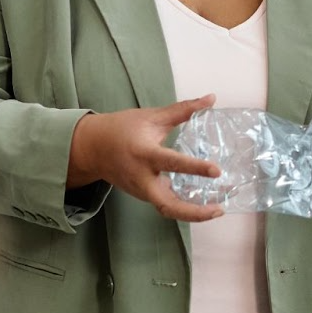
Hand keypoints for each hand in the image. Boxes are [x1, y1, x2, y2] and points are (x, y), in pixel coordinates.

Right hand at [67, 96, 224, 221]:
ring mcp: (142, 191)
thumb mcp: (153, 116)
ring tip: (218, 209)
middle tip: (219, 209)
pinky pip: (167, 205)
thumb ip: (184, 109)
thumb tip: (212, 98)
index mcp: (144, 154)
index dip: (195, 168)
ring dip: (193, 214)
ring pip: (168, 210)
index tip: (217, 171)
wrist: (92, 148)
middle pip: (167, 205)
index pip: (172, 163)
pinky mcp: (144, 196)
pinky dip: (186, 208)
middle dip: (194, 212)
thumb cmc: (122, 129)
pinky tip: (206, 204)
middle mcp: (142, 178)